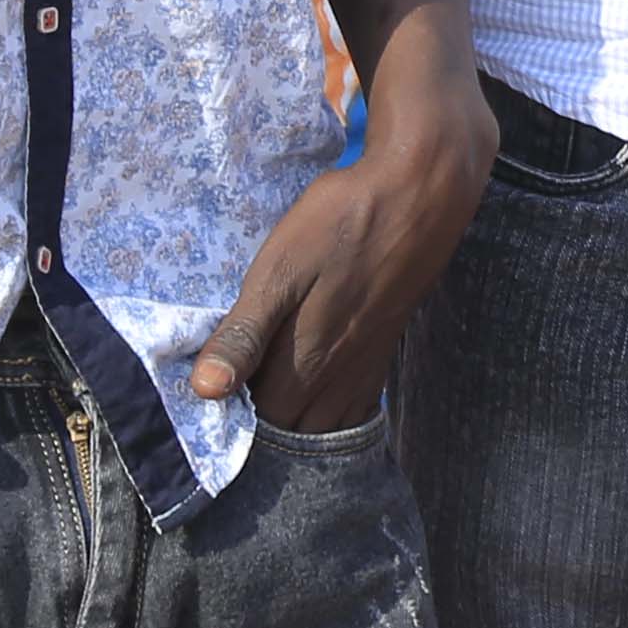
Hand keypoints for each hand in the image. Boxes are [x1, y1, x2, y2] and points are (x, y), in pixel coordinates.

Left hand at [191, 57, 487, 435]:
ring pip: (327, 426)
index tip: (205, 410)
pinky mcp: (384, 347)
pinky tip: (315, 402)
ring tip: (266, 411)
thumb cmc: (342, 223)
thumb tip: (206, 391)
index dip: (230, 427)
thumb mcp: (281, 270)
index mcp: (305, 362)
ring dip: (296, 429)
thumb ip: (246, 333)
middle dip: (261, 434)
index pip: (259, 424)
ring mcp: (366, 365)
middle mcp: (337, 376)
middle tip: (229, 412)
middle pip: (293, 432)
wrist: (422, 192)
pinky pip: (357, 407)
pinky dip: (332, 419)